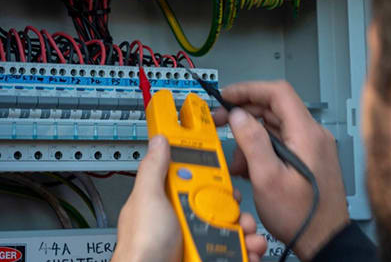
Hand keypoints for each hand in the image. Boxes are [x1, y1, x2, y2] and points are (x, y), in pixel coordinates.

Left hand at [111, 135, 266, 261]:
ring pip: (229, 227)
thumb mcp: (147, 200)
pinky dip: (247, 250)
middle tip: (238, 210)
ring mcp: (194, 240)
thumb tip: (159, 140)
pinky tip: (250, 250)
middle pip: (217, 203)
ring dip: (246, 229)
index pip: (193, 178)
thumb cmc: (140, 248)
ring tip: (250, 235)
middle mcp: (182, 220)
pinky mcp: (206, 255)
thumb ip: (154, 169)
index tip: (227, 175)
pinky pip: (233, 250)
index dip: (212, 174)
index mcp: (165, 201)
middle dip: (234, 205)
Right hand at [213, 81, 349, 259]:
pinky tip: (249, 167)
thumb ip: (252, 142)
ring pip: (274, 126)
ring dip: (250, 137)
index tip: (228, 96)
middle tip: (221, 121)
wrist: (324, 241)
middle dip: (244, 114)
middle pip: (274, 108)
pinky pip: (280, 142)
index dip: (249, 90)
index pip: (278, 93)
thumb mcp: (268, 179)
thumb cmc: (302, 217)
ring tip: (237, 160)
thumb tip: (239, 116)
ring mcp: (312, 147)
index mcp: (307, 135)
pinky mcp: (307, 158)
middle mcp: (313, 136)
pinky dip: (261, 149)